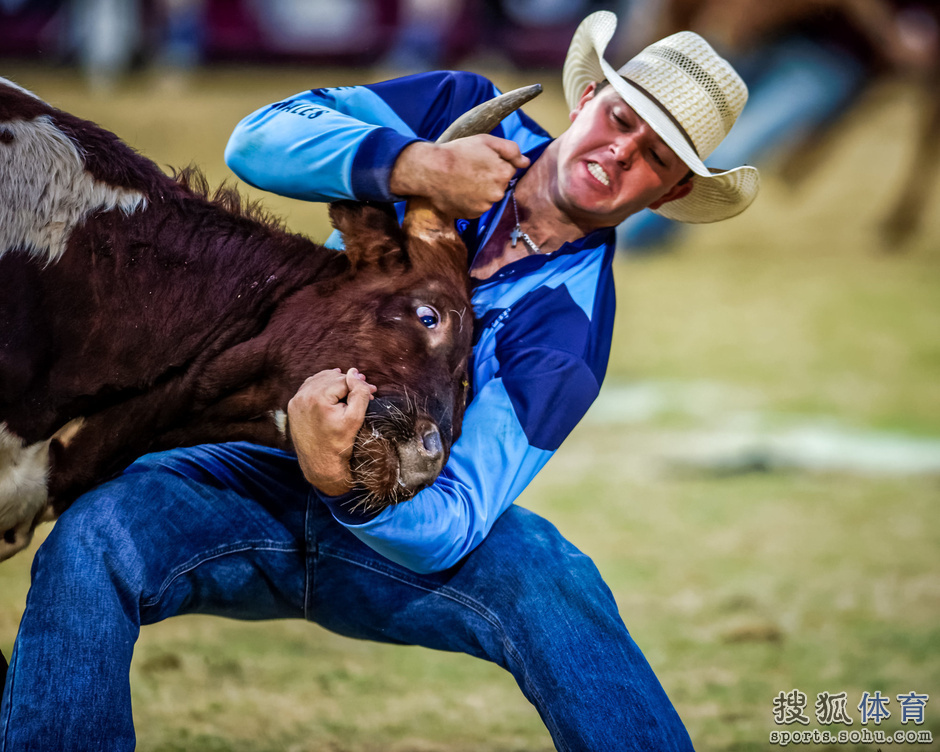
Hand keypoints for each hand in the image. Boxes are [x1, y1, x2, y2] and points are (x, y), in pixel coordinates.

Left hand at [287, 368, 376, 494]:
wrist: (320, 464)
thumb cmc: (340, 443)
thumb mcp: (355, 418)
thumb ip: (359, 392)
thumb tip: (354, 372)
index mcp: (317, 397)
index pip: (344, 380)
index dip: (360, 384)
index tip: (373, 392)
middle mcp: (302, 396)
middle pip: (331, 378)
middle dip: (349, 383)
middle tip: (365, 390)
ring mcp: (295, 401)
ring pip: (320, 380)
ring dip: (335, 382)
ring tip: (350, 389)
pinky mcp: (293, 407)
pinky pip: (309, 388)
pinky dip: (322, 386)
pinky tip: (332, 392)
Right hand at [390, 135, 529, 217]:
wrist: (431, 170)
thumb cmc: (458, 152)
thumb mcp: (486, 141)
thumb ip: (511, 150)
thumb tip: (526, 162)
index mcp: (503, 174)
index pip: (508, 170)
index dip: (494, 163)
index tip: (479, 160)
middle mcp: (497, 194)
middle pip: (499, 185)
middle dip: (489, 178)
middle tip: (470, 170)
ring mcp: (484, 206)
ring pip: (488, 197)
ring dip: (480, 191)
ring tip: (463, 181)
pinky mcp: (472, 215)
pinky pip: (477, 207)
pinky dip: (471, 201)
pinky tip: (459, 191)